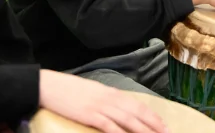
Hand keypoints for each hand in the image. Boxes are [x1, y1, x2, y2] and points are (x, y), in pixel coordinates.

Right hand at [38, 70, 167, 132]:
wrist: (50, 85)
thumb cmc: (70, 90)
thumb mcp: (93, 92)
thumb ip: (107, 100)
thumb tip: (120, 109)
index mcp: (112, 92)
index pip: (137, 105)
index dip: (152, 116)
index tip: (164, 125)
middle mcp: (110, 98)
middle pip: (137, 113)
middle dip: (154, 125)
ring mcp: (100, 107)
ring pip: (127, 120)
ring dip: (142, 130)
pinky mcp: (89, 115)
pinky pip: (108, 126)